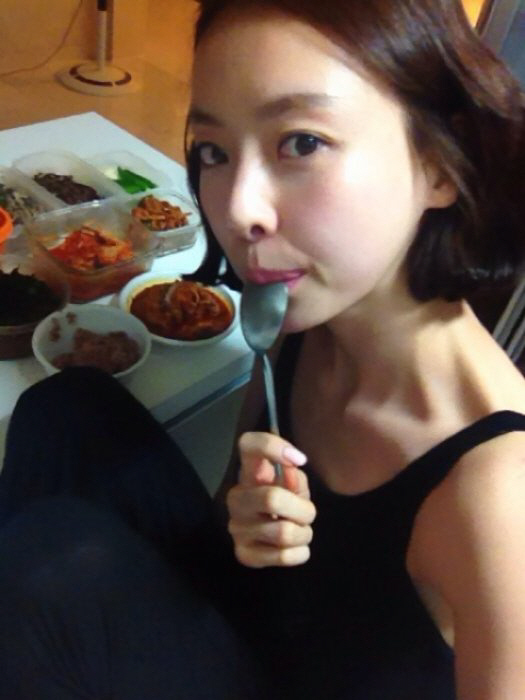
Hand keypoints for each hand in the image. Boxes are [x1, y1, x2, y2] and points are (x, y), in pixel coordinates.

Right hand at [226, 431, 315, 567]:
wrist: (270, 539)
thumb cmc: (286, 503)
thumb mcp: (293, 486)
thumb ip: (294, 477)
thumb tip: (292, 469)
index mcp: (249, 472)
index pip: (248, 444)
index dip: (273, 446)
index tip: (300, 460)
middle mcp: (237, 497)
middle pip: (272, 498)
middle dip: (303, 510)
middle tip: (307, 514)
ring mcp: (237, 527)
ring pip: (283, 532)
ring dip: (304, 534)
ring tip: (301, 532)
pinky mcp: (244, 554)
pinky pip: (283, 556)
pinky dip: (300, 553)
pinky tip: (294, 548)